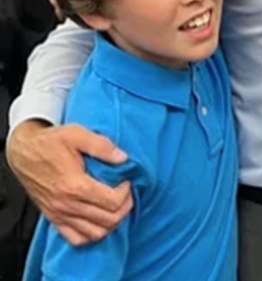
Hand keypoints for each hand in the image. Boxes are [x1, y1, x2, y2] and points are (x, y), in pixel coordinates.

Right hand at [7, 120, 132, 244]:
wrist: (23, 152)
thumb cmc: (50, 143)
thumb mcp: (76, 134)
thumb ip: (102, 146)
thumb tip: (123, 158)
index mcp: (75, 185)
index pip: (113, 202)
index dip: (126, 192)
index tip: (126, 181)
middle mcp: (67, 205)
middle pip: (109, 220)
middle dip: (124, 207)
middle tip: (125, 193)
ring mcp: (60, 214)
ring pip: (95, 233)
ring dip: (112, 222)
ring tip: (114, 206)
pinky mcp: (53, 218)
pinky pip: (76, 239)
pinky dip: (91, 234)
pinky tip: (98, 219)